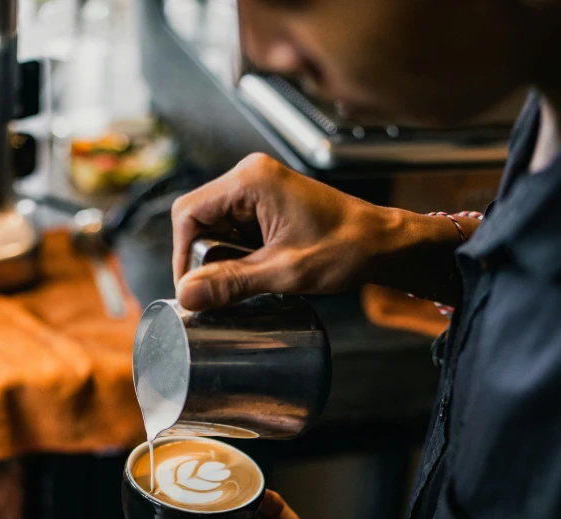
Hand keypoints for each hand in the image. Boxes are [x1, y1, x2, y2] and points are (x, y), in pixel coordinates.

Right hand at [172, 153, 395, 310]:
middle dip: (206, 258)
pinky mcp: (268, 205)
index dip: (182, 255)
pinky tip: (259, 270)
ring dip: (224, 258)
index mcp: (251, 180)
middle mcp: (251, 176)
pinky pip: (236, 230)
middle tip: (226, 288)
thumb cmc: (344, 248)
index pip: (188, 213)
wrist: (382, 244)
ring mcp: (260, 189)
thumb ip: (232, 282)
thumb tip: (187, 295)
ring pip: (216, 228)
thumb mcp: (283, 272)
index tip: (192, 289)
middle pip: (200, 220)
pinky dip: (239, 254)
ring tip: (251, 279)